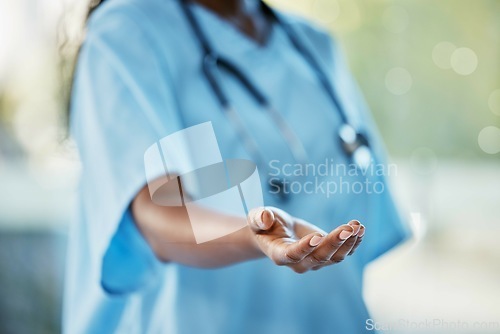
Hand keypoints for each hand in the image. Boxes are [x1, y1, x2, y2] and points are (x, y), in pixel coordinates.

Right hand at [247, 207, 364, 272]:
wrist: (276, 231)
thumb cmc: (265, 224)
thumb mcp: (257, 217)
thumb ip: (259, 218)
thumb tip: (265, 218)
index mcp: (279, 254)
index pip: (293, 255)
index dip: (305, 247)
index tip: (317, 236)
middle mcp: (298, 262)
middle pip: (319, 257)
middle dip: (334, 242)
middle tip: (347, 228)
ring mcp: (314, 261)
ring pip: (334, 257)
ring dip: (348, 242)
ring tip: (357, 225)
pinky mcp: (327, 254)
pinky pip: (343, 253)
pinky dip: (353, 243)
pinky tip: (360, 229)